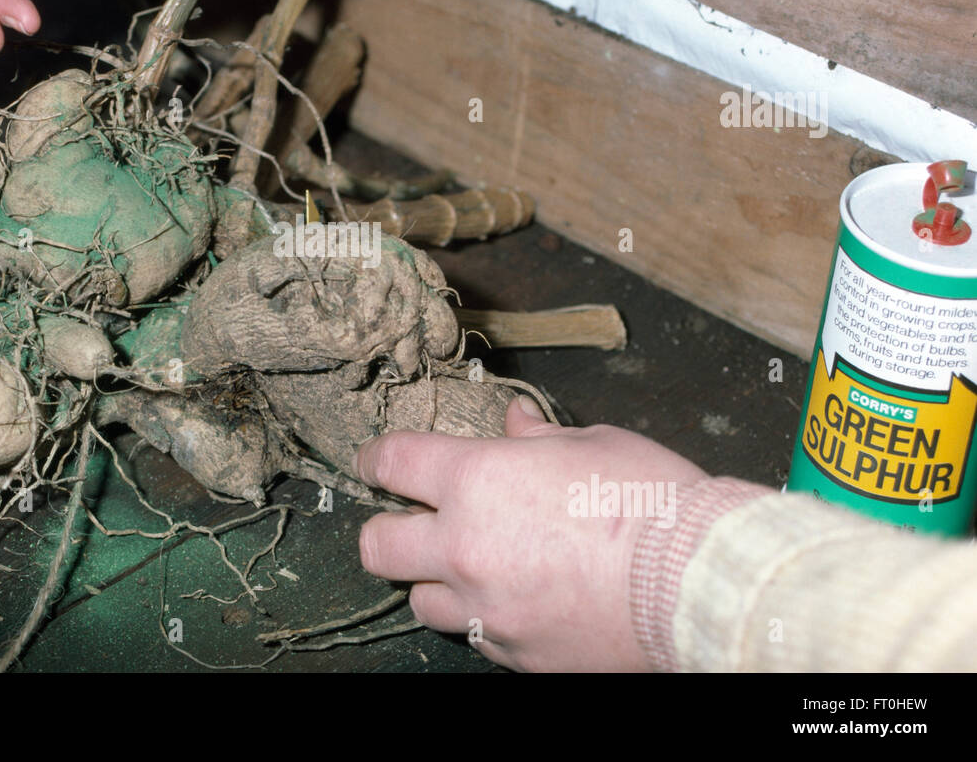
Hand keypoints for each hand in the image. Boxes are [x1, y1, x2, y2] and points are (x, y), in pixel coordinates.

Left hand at [354, 399, 707, 670]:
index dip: (377, 459)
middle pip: (377, 546)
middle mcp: (465, 547)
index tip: (378, 462)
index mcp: (477, 480)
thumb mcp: (594, 444)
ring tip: (471, 570)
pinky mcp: (516, 654)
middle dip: (386, 531)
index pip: (393, 463)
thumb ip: (539, 437)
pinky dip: (487, 619)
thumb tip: (517, 424)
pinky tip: (519, 601)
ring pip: (421, 603)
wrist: (699, 584)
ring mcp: (487, 608)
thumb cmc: (652, 504)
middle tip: (410, 524)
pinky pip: (479, 637)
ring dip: (437, 583)